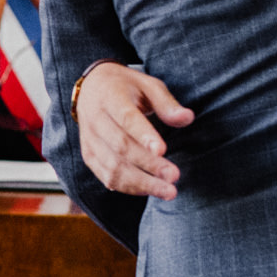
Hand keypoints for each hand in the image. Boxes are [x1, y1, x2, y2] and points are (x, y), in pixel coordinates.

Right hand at [75, 63, 190, 200]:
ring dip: (141, 183)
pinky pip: (107, 176)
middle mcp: (95, 120)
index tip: (162, 150)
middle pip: (121, 147)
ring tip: (169, 191)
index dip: (143, 135)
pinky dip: (129, 187)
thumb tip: (187, 118)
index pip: (126, 118)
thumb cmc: (126, 87)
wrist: (90, 89)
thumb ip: (167, 103)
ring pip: (113, 167)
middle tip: (174, 176)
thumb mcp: (148, 85)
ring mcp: (89, 140)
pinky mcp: (89, 155)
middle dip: (149, 165)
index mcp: (110, 97)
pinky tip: (150, 191)